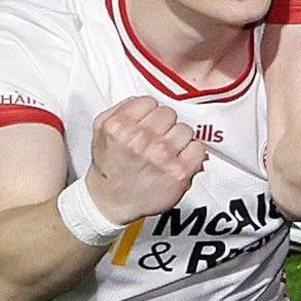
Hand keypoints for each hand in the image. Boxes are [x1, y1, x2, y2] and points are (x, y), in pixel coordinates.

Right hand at [81, 95, 207, 222]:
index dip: (149, 114)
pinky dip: (192, 153)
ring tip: (165, 151)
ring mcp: (161, 155)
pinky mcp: (179, 171)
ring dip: (178, 139)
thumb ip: (121, 109)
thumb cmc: (110, 166)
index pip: (150, 102)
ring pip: (185, 129)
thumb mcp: (102, 130)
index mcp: (119, 126)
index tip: (146, 124)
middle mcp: (140, 139)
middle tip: (155, 140)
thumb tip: (144, 100)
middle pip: (169, 114)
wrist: (111, 200)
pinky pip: (198, 148)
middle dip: (164, 125)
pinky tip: (178, 160)